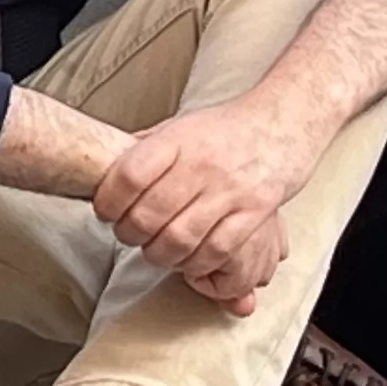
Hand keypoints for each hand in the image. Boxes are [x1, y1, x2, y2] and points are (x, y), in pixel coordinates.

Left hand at [93, 92, 326, 317]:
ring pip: (179, 239)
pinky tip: (189, 258)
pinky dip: (195, 263)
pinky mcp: (255, 213)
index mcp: (177, 140)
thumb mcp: (179, 127)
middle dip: (129, 234)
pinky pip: (216, 251)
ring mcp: (231, 190)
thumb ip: (144, 148)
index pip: (128, 176)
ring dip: (158, 255)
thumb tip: (101, 166)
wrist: (284, 122)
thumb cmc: (225, 130)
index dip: (107, 202)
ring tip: (156, 250)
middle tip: (129, 235)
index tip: (105, 211)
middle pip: (149, 215)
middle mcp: (203, 164)